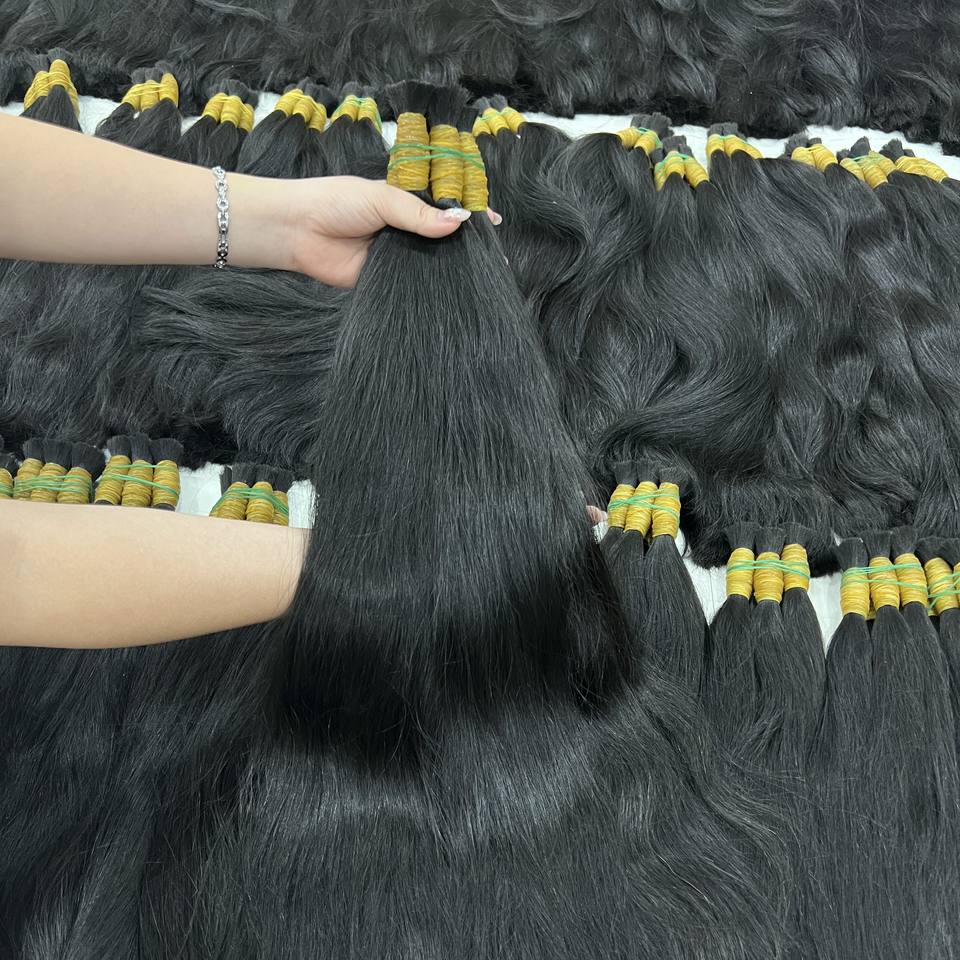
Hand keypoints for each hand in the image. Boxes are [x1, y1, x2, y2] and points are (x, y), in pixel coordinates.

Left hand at [287, 176, 501, 286]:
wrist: (298, 230)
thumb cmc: (336, 202)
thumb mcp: (382, 198)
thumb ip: (418, 214)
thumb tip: (459, 223)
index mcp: (405, 202)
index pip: (444, 207)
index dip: (469, 214)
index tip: (494, 223)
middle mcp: (404, 229)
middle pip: (442, 238)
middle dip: (465, 246)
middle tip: (494, 258)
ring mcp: (396, 255)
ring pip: (430, 262)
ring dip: (450, 268)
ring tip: (480, 275)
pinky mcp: (385, 279)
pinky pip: (412, 283)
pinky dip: (428, 286)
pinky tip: (450, 291)